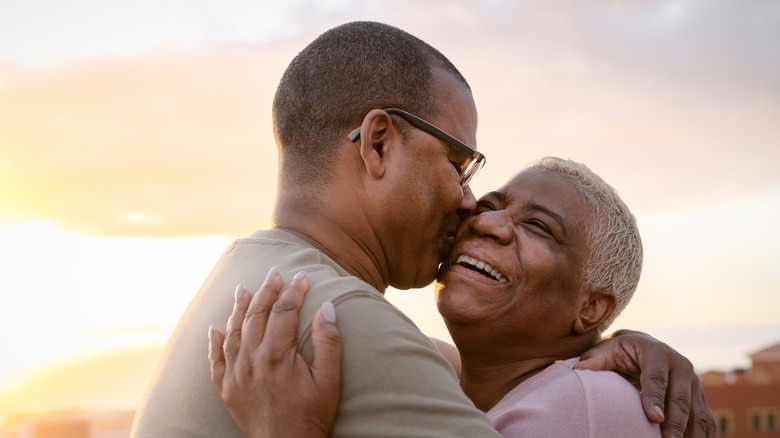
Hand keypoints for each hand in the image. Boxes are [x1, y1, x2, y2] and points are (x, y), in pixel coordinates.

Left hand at [208, 268, 341, 437]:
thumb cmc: (311, 416)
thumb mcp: (329, 380)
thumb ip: (328, 342)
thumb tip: (326, 307)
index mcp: (277, 354)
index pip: (284, 311)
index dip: (294, 291)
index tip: (303, 277)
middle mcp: (252, 360)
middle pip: (256, 314)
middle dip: (266, 290)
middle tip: (274, 273)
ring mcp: (235, 374)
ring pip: (233, 331)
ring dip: (238, 307)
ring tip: (242, 289)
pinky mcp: (227, 389)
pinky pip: (215, 360)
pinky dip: (214, 342)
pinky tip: (214, 328)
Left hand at [575, 329, 715, 437]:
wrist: (646, 346)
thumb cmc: (622, 351)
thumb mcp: (608, 350)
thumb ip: (595, 360)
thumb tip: (578, 370)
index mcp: (658, 352)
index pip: (657, 378)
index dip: (655, 398)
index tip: (653, 417)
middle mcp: (682, 366)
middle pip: (680, 399)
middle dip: (675, 423)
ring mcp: (695, 382)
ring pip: (697, 412)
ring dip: (691, 433)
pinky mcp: (700, 396)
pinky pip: (707, 420)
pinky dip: (703, 435)